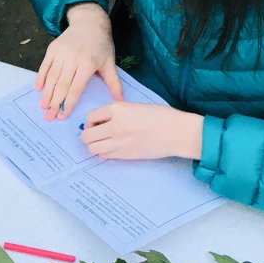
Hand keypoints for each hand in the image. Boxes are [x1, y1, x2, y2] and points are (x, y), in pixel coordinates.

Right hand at [35, 3, 122, 119]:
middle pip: (62, 85)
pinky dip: (40, 78)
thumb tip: (120, 102)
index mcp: (88, 63)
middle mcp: (73, 58)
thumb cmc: (101, 44)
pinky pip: (45, 66)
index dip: (69, 103)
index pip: (76, 88)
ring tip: (42, 107)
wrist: (90, 22)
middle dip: (55, 103)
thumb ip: (113, 83)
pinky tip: (38, 89)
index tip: (63, 116)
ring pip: (52, 77)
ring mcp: (61, 52)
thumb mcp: (110, 62)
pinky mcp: (53, 48)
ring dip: (46, 94)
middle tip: (49, 117)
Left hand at [82, 102, 204, 159]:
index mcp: (117, 109)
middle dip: (88, 135)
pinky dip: (104, 153)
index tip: (96, 124)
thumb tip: (102, 121)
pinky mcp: (125, 154)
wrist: (176, 132)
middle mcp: (114, 125)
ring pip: (92, 148)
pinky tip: (113, 149)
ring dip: (94, 145)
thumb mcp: (135, 106)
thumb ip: (117, 112)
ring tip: (103, 143)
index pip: (90, 117)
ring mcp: (119, 141)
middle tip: (97, 135)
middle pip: (87, 135)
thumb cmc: (160, 116)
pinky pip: (104, 155)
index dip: (91, 122)